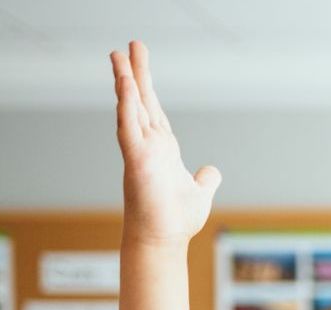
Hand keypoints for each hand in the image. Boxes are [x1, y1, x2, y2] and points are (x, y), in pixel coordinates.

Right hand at [111, 42, 218, 246]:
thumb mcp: (198, 193)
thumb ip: (205, 180)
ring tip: (118, 56)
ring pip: (130, 109)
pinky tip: (125, 85)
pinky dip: (127, 106)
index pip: (153, 110)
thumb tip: (211, 172)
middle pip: (140, 102)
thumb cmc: (175, 220)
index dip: (146, 88)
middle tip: (128, 46)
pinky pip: (129, 127)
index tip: (138, 66)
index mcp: (162, 149)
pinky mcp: (136, 160)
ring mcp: (140, 151)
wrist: (164, 241)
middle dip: (134, 74)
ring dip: (125, 82)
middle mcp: (148, 145)